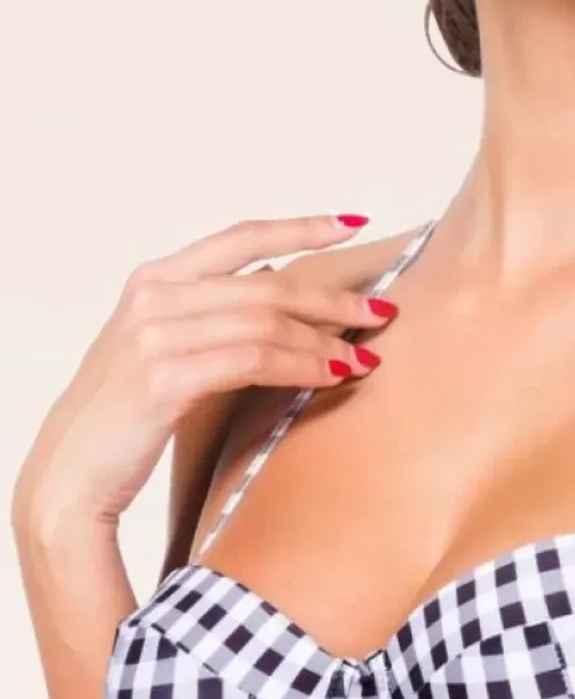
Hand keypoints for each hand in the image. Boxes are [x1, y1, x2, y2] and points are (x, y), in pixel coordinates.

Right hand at [12, 213, 396, 534]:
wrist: (70, 473)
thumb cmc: (122, 417)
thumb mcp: (157, 347)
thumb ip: (205, 312)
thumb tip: (277, 286)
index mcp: (154, 278)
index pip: (240, 237)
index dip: (300, 226)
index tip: (351, 224)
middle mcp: (154, 296)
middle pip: (268, 284)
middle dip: (332, 299)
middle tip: (380, 313)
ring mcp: (156, 334)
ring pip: (267, 322)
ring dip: (325, 339)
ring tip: (364, 356)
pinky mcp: (165, 377)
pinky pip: (254, 361)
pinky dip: (302, 366)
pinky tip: (331, 376)